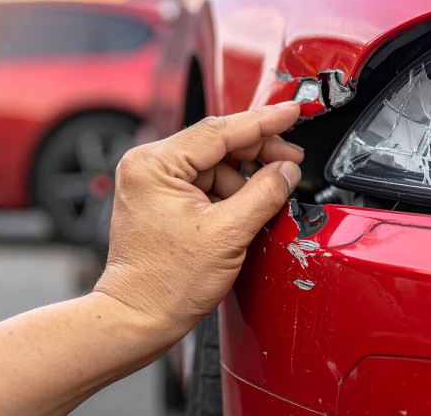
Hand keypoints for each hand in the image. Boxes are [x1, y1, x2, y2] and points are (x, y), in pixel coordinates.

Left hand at [93, 102, 302, 342]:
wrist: (138, 318)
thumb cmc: (167, 283)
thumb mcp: (229, 233)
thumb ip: (264, 193)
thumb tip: (288, 170)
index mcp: (156, 163)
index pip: (220, 129)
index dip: (264, 121)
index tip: (292, 111)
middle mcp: (148, 165)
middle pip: (217, 143)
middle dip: (258, 152)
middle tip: (292, 160)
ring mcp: (151, 181)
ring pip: (214, 163)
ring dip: (245, 177)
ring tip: (268, 196)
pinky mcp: (159, 198)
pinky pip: (204, 181)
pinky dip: (230, 191)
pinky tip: (247, 207)